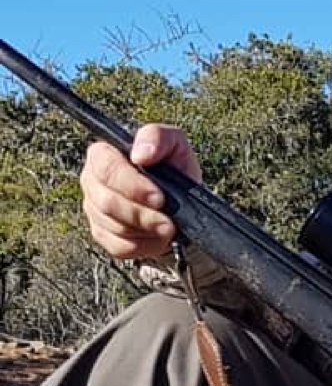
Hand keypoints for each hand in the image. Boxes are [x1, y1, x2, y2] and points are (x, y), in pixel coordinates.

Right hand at [79, 124, 202, 260]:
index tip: (160, 197)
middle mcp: (92, 181)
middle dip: (143, 214)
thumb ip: (158, 137)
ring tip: (169, 227)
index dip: (132, 185)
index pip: (105, 168)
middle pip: (107, 202)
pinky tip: (159, 238)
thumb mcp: (175, 146)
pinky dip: (144, 246)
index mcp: (103, 154)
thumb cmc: (174, 169)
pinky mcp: (103, 234)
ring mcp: (94, 209)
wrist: (184, 204)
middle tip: (169, 221)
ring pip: (114, 226)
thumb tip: (141, 153)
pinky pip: (119, 247)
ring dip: (147, 230)